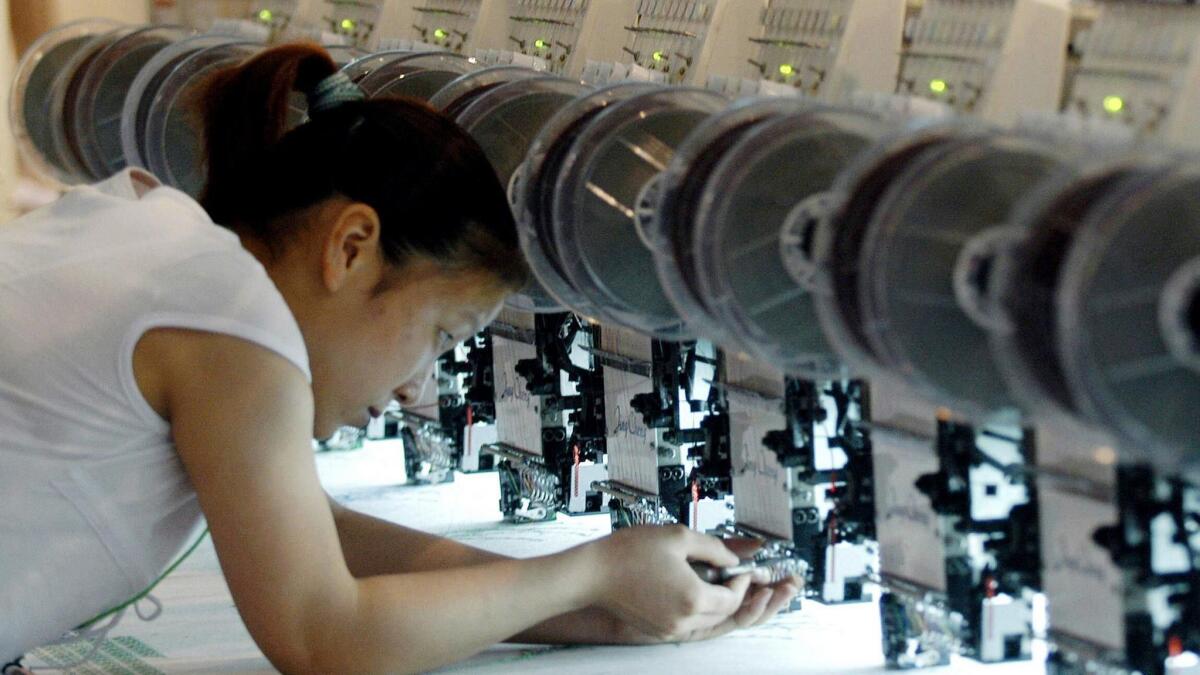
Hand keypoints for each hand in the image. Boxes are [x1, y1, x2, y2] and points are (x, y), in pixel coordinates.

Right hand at [586, 525, 797, 641]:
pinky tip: (706, 599)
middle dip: (740, 598)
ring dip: (723, 608)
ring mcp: (670, 629)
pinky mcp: (658, 631)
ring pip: (709, 623)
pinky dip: (703, 614)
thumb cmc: (630, 552)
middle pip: (725, 614)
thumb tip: (734, 559)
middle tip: (751, 583)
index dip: (744, 583)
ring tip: (734, 592)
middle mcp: (684, 620)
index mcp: (693, 598)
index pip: (733, 597)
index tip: (744, 569)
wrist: (592, 574)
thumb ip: (714, 547)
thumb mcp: (678, 536)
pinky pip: (691, 626)